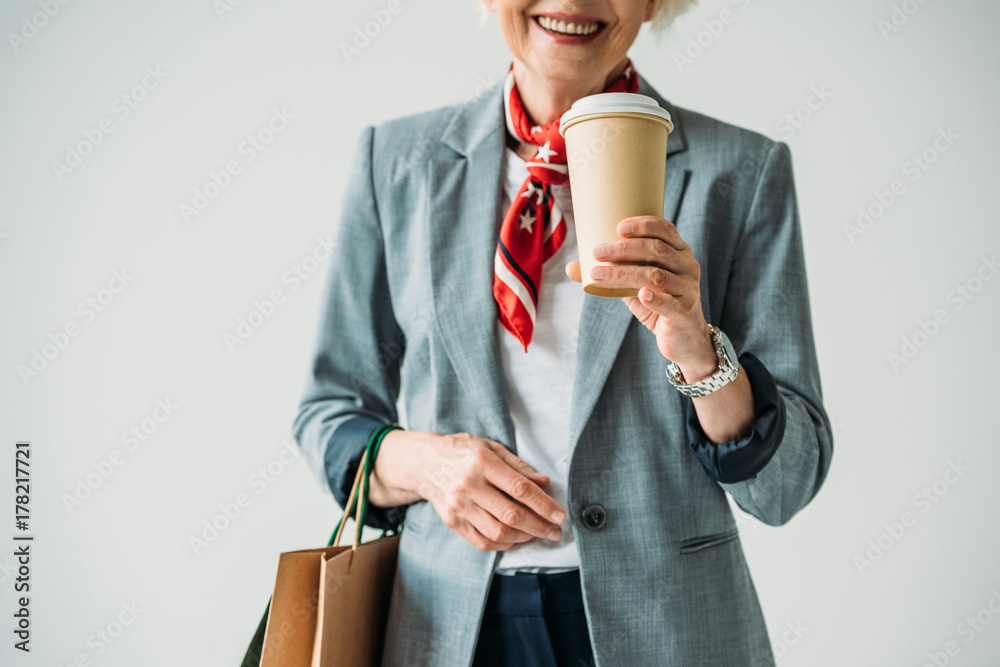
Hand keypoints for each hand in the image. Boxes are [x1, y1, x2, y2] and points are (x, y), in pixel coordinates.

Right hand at [370, 430, 566, 551]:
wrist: (423, 462)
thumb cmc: (462, 451)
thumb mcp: (491, 447)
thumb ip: (518, 466)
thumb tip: (545, 483)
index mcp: (482, 461)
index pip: (520, 488)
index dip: (544, 504)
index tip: (560, 515)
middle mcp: (469, 485)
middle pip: (511, 514)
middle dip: (539, 526)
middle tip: (555, 532)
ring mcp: (458, 505)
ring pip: (498, 531)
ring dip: (523, 537)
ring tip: (537, 534)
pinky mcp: (451, 521)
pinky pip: (482, 541)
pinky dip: (503, 544)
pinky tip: (515, 538)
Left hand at [565, 215, 718, 381]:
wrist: (683, 338)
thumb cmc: (657, 304)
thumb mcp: (633, 286)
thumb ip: (610, 274)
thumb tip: (569, 267)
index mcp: (680, 252)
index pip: (665, 230)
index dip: (643, 225)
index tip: (617, 227)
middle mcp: (688, 267)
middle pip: (657, 250)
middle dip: (624, 249)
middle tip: (597, 252)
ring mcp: (688, 289)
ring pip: (656, 276)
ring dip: (624, 273)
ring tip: (598, 274)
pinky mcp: (684, 312)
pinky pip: (669, 303)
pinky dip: (654, 298)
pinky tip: (641, 295)